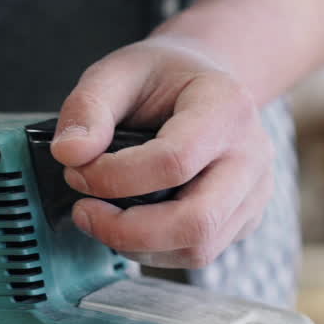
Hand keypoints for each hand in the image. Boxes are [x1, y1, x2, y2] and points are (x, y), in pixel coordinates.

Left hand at [51, 37, 274, 268]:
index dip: (116, 178)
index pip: (175, 161)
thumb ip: (89, 107)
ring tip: (103, 219)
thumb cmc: (166, 77)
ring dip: (139, 246)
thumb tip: (68, 155)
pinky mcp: (247, 218)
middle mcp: (252, 154)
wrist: (208, 82)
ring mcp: (255, 192)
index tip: (77, 171)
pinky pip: (201, 252)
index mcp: (227, 107)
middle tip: (84, 213)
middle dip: (128, 230)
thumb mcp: (120, 71)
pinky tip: (132, 225)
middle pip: (198, 220)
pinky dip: (156, 250)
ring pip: (200, 247)